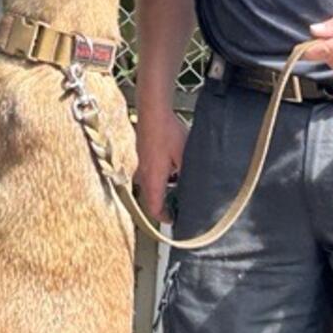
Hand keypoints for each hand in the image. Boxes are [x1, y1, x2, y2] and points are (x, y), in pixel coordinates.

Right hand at [133, 105, 187, 223]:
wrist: (153, 111)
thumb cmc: (167, 132)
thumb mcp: (184, 156)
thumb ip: (186, 175)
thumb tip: (192, 187)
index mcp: (153, 179)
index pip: (154, 208)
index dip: (163, 218)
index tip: (174, 221)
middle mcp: (143, 175)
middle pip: (151, 198)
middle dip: (165, 204)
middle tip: (180, 205)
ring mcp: (140, 164)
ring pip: (151, 184)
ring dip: (163, 188)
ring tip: (180, 184)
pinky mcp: (142, 154)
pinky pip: (150, 172)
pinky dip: (161, 175)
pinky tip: (174, 165)